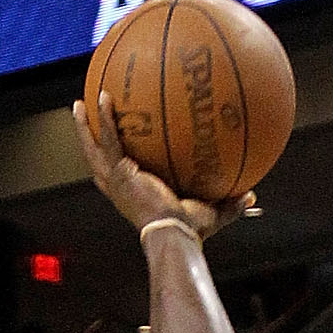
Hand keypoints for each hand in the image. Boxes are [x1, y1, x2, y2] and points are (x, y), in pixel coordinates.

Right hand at [72, 91, 252, 240]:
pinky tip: (105, 97)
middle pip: (97, 161)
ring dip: (85, 126)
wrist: (174, 234)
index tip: (114, 149)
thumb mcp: (211, 213)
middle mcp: (120, 188)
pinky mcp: (119, 173)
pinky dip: (105, 119)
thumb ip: (229, 203)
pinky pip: (109, 140)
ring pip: (93, 148)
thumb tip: (252, 196)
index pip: (119, 178)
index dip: (113, 163)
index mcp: (134, 195)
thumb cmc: (189, 231)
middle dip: (89, 139)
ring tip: (80, 103)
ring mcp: (116, 181)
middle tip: (86, 119)